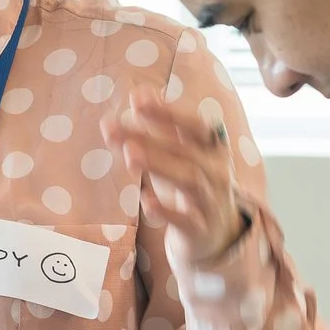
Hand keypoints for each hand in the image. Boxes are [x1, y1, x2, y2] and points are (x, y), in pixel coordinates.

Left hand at [103, 99, 245, 264]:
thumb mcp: (179, 154)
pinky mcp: (201, 229)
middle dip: (148, 138)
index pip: (195, 124)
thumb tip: (137, 95)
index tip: (136, 100)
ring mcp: (211, 200)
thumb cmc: (191, 184)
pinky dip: (166, 210)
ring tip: (129, 154)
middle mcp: (217, 170)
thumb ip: (160, 127)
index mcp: (214, 147)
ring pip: (190, 179)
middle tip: (113, 129)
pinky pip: (186, 220)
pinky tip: (146, 200)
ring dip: (158, 164)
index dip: (168, 111)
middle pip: (185, 150)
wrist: (216, 233)